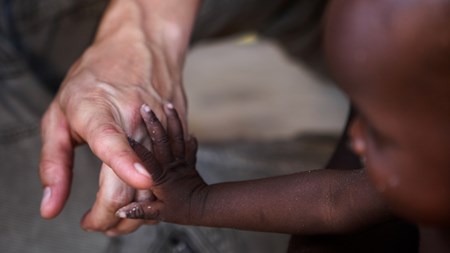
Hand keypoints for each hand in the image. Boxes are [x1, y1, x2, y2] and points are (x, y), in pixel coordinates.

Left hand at [39, 17, 186, 234]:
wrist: (142, 47)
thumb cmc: (96, 78)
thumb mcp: (59, 114)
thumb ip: (53, 163)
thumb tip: (51, 206)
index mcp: (100, 111)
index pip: (112, 141)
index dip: (126, 163)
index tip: (136, 185)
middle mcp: (137, 119)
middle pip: (134, 181)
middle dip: (112, 218)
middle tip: (94, 223)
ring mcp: (162, 126)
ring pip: (157, 185)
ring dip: (136, 213)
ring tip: (113, 217)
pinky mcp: (177, 132)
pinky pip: (170, 172)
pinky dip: (154, 193)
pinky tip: (139, 194)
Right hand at [116, 104, 206, 224]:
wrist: (206, 207)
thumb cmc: (183, 211)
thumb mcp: (159, 213)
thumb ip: (140, 210)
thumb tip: (121, 212)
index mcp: (160, 178)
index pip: (146, 160)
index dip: (136, 148)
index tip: (128, 135)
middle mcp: (171, 166)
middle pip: (162, 142)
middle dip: (153, 124)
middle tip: (145, 108)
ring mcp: (181, 160)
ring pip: (177, 136)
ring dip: (172, 120)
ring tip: (167, 104)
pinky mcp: (188, 159)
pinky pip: (187, 141)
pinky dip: (182, 129)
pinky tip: (176, 116)